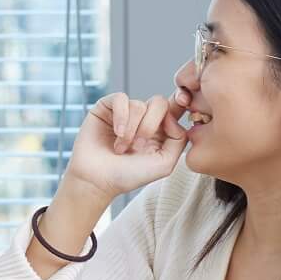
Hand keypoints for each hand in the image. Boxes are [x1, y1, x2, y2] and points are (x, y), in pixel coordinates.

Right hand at [62, 87, 194, 200]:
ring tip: (121, 148)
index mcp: (160, 130)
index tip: (183, 104)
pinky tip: (117, 133)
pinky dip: (121, 116)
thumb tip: (171, 117)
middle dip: (151, 124)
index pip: (175, 107)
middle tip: (139, 144)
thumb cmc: (129, 175)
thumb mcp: (165, 163)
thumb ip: (179, 139)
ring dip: (132, 129)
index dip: (181, 101)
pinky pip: (120, 99)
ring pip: (138, 105)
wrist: (97, 180)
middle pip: (159, 102)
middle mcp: (143, 118)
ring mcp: (124, 112)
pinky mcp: (105, 108)